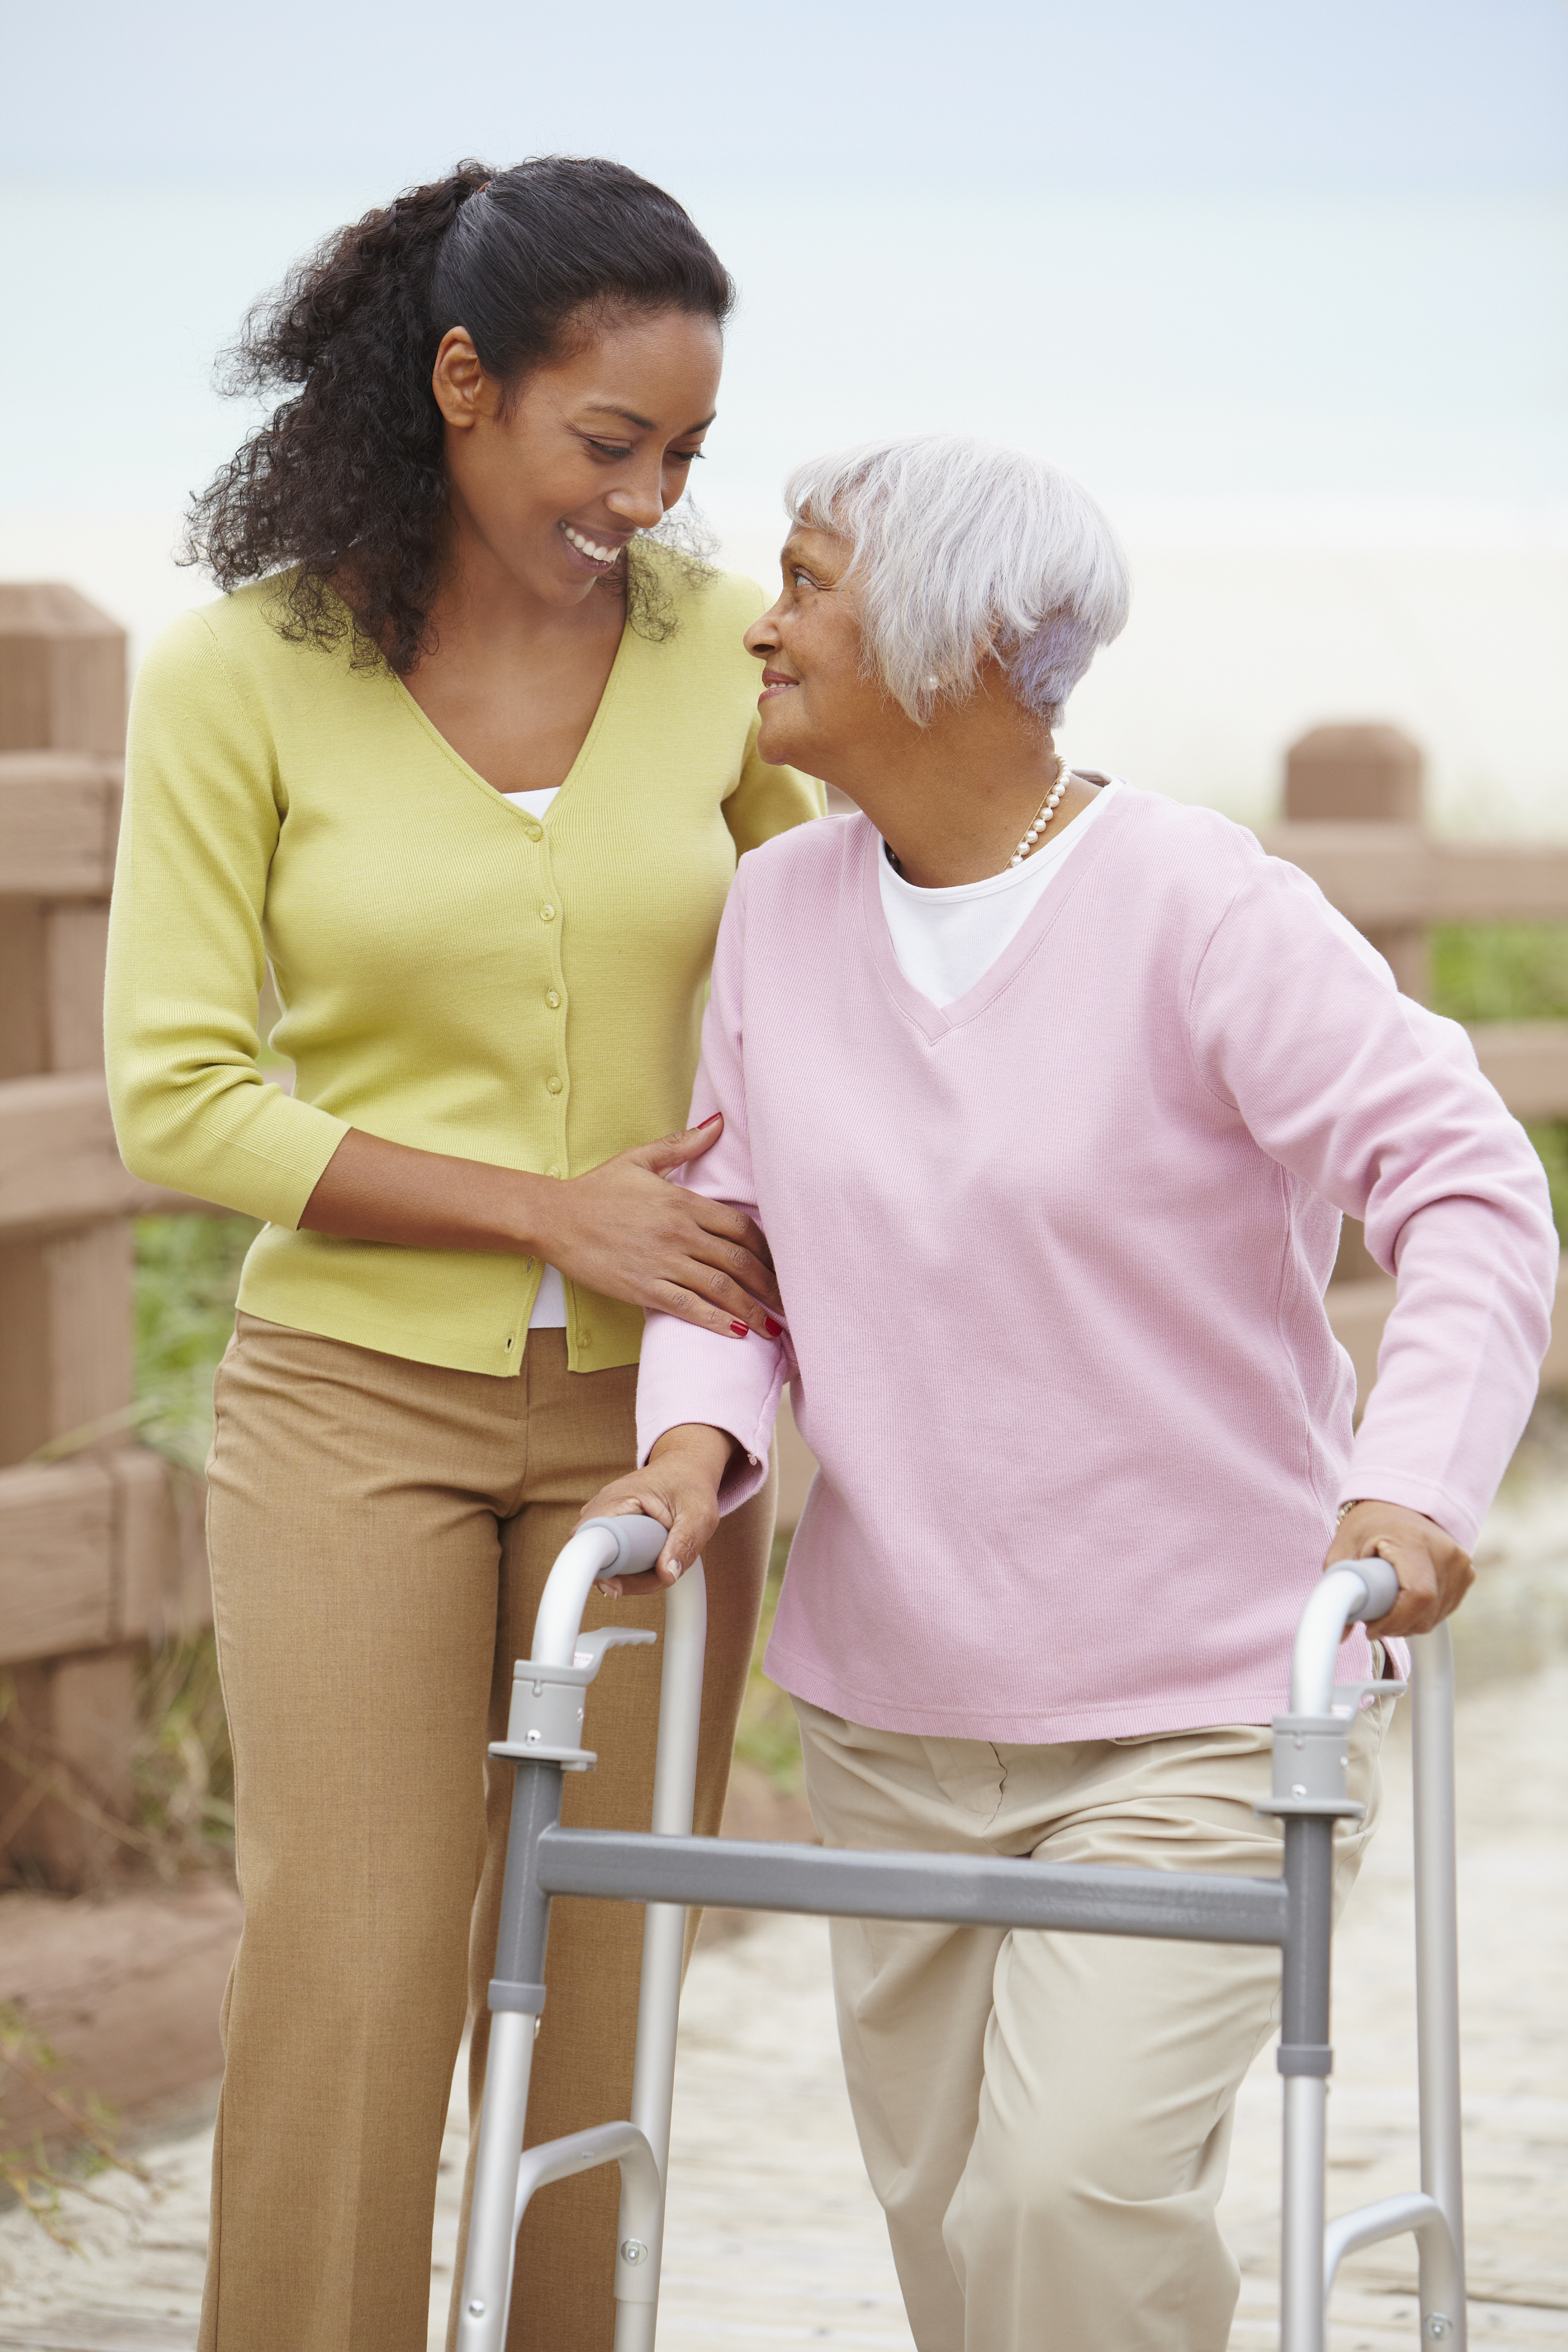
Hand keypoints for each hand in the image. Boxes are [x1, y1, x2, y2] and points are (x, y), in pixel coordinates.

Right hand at [535, 1115, 783, 1338]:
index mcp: (683, 1203)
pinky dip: (716, 1322)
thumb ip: (683, 1144)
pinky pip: (689, 1309)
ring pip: (721, 1290)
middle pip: (739, 1262)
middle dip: (769, 1286)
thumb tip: (718, 1122)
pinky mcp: (643, 1288)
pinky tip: (738, 1333)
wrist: (554, 1218)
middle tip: (790, 1303)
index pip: (740, 1227)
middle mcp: (679, 1234)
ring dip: (753, 1310)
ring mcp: (662, 1262)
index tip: (781, 1264)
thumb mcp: (641, 1160)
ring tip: (775, 1328)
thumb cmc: (598, 1189)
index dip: (767, 1249)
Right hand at [579, 1425, 733, 1593]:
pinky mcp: (610, 1529)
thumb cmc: (691, 1485)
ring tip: (664, 1562)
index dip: (599, 1567)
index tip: (616, 1588)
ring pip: (605, 1563)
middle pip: (596, 1557)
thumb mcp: (698, 1514)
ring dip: (633, 1575)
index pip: (590, 1538)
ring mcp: (604, 1519)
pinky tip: (654, 1561)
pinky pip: (612, 1559)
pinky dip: (632, 1569)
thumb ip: (685, 1544)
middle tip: (661, 1573)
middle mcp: (602, 1507)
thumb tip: (667, 1575)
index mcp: (618, 1498)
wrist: (686, 1468)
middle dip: (627, 1577)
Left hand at [1324, 1499, 1473, 1637]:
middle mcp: (1445, 1552)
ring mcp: (1460, 1563)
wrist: (1400, 1502)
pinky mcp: (1466, 1573)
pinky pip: (1445, 1609)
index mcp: (1413, 1542)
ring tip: (1387, 1607)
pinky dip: (1424, 1615)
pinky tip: (1406, 1603)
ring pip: (1436, 1616)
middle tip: (1373, 1618)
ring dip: (1409, 1623)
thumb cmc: (1370, 1523)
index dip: (1394, 1622)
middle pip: (1427, 1613)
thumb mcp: (1344, 1547)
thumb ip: (1338, 1587)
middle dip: (1396, 1626)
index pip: (1418, 1596)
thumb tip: (1341, 1633)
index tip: (1370, 1627)